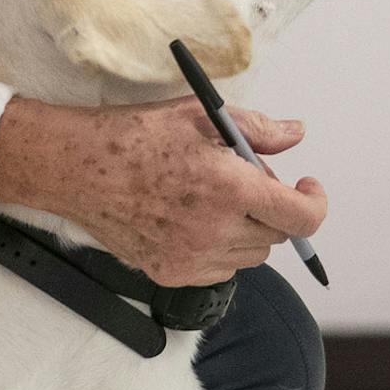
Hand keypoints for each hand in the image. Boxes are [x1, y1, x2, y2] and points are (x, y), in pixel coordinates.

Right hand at [0, 97, 326, 285]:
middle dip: (272, 207)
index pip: (301, 217)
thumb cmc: (135, 135)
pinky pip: (220, 269)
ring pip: (250, 255)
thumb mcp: (199, 115)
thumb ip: (256, 128)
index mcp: (228, 186)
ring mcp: (192, 258)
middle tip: (243, 178)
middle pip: (277, 235)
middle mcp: (215, 230)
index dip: (313, 203)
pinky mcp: (172, 274)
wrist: (76, 168)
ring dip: (247, 229)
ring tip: (212, 197)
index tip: (306, 186)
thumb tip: (296, 133)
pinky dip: (220, 248)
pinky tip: (192, 219)